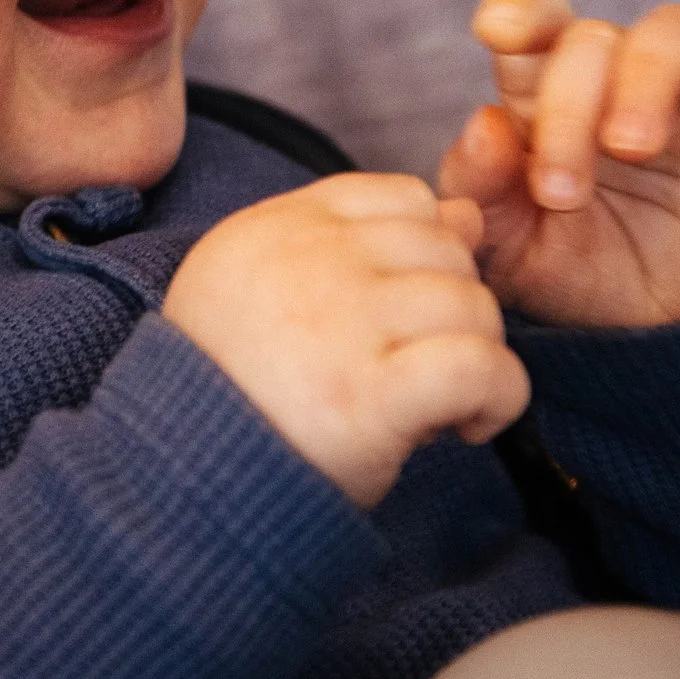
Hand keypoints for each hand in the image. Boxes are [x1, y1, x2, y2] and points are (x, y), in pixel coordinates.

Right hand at [163, 174, 531, 506]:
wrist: (182, 481)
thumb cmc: (237, 390)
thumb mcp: (272, 289)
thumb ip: (360, 241)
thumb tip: (465, 213)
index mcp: (276, 227)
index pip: (404, 197)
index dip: (427, 253)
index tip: (404, 314)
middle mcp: (308, 259)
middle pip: (447, 249)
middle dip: (452, 310)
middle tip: (416, 368)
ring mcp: (339, 322)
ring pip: (474, 305)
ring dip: (477, 355)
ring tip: (435, 402)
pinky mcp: (369, 395)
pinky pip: (482, 366)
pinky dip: (498, 399)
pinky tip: (466, 426)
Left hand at [437, 0, 679, 328]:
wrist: (679, 333)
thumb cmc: (585, 273)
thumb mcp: (516, 253)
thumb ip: (481, 193)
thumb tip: (484, 126)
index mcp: (548, 94)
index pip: (532, 22)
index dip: (518, 13)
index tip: (498, 31)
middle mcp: (619, 76)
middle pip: (590, 40)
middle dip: (567, 107)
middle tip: (560, 193)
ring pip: (672, 32)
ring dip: (643, 81)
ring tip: (629, 147)